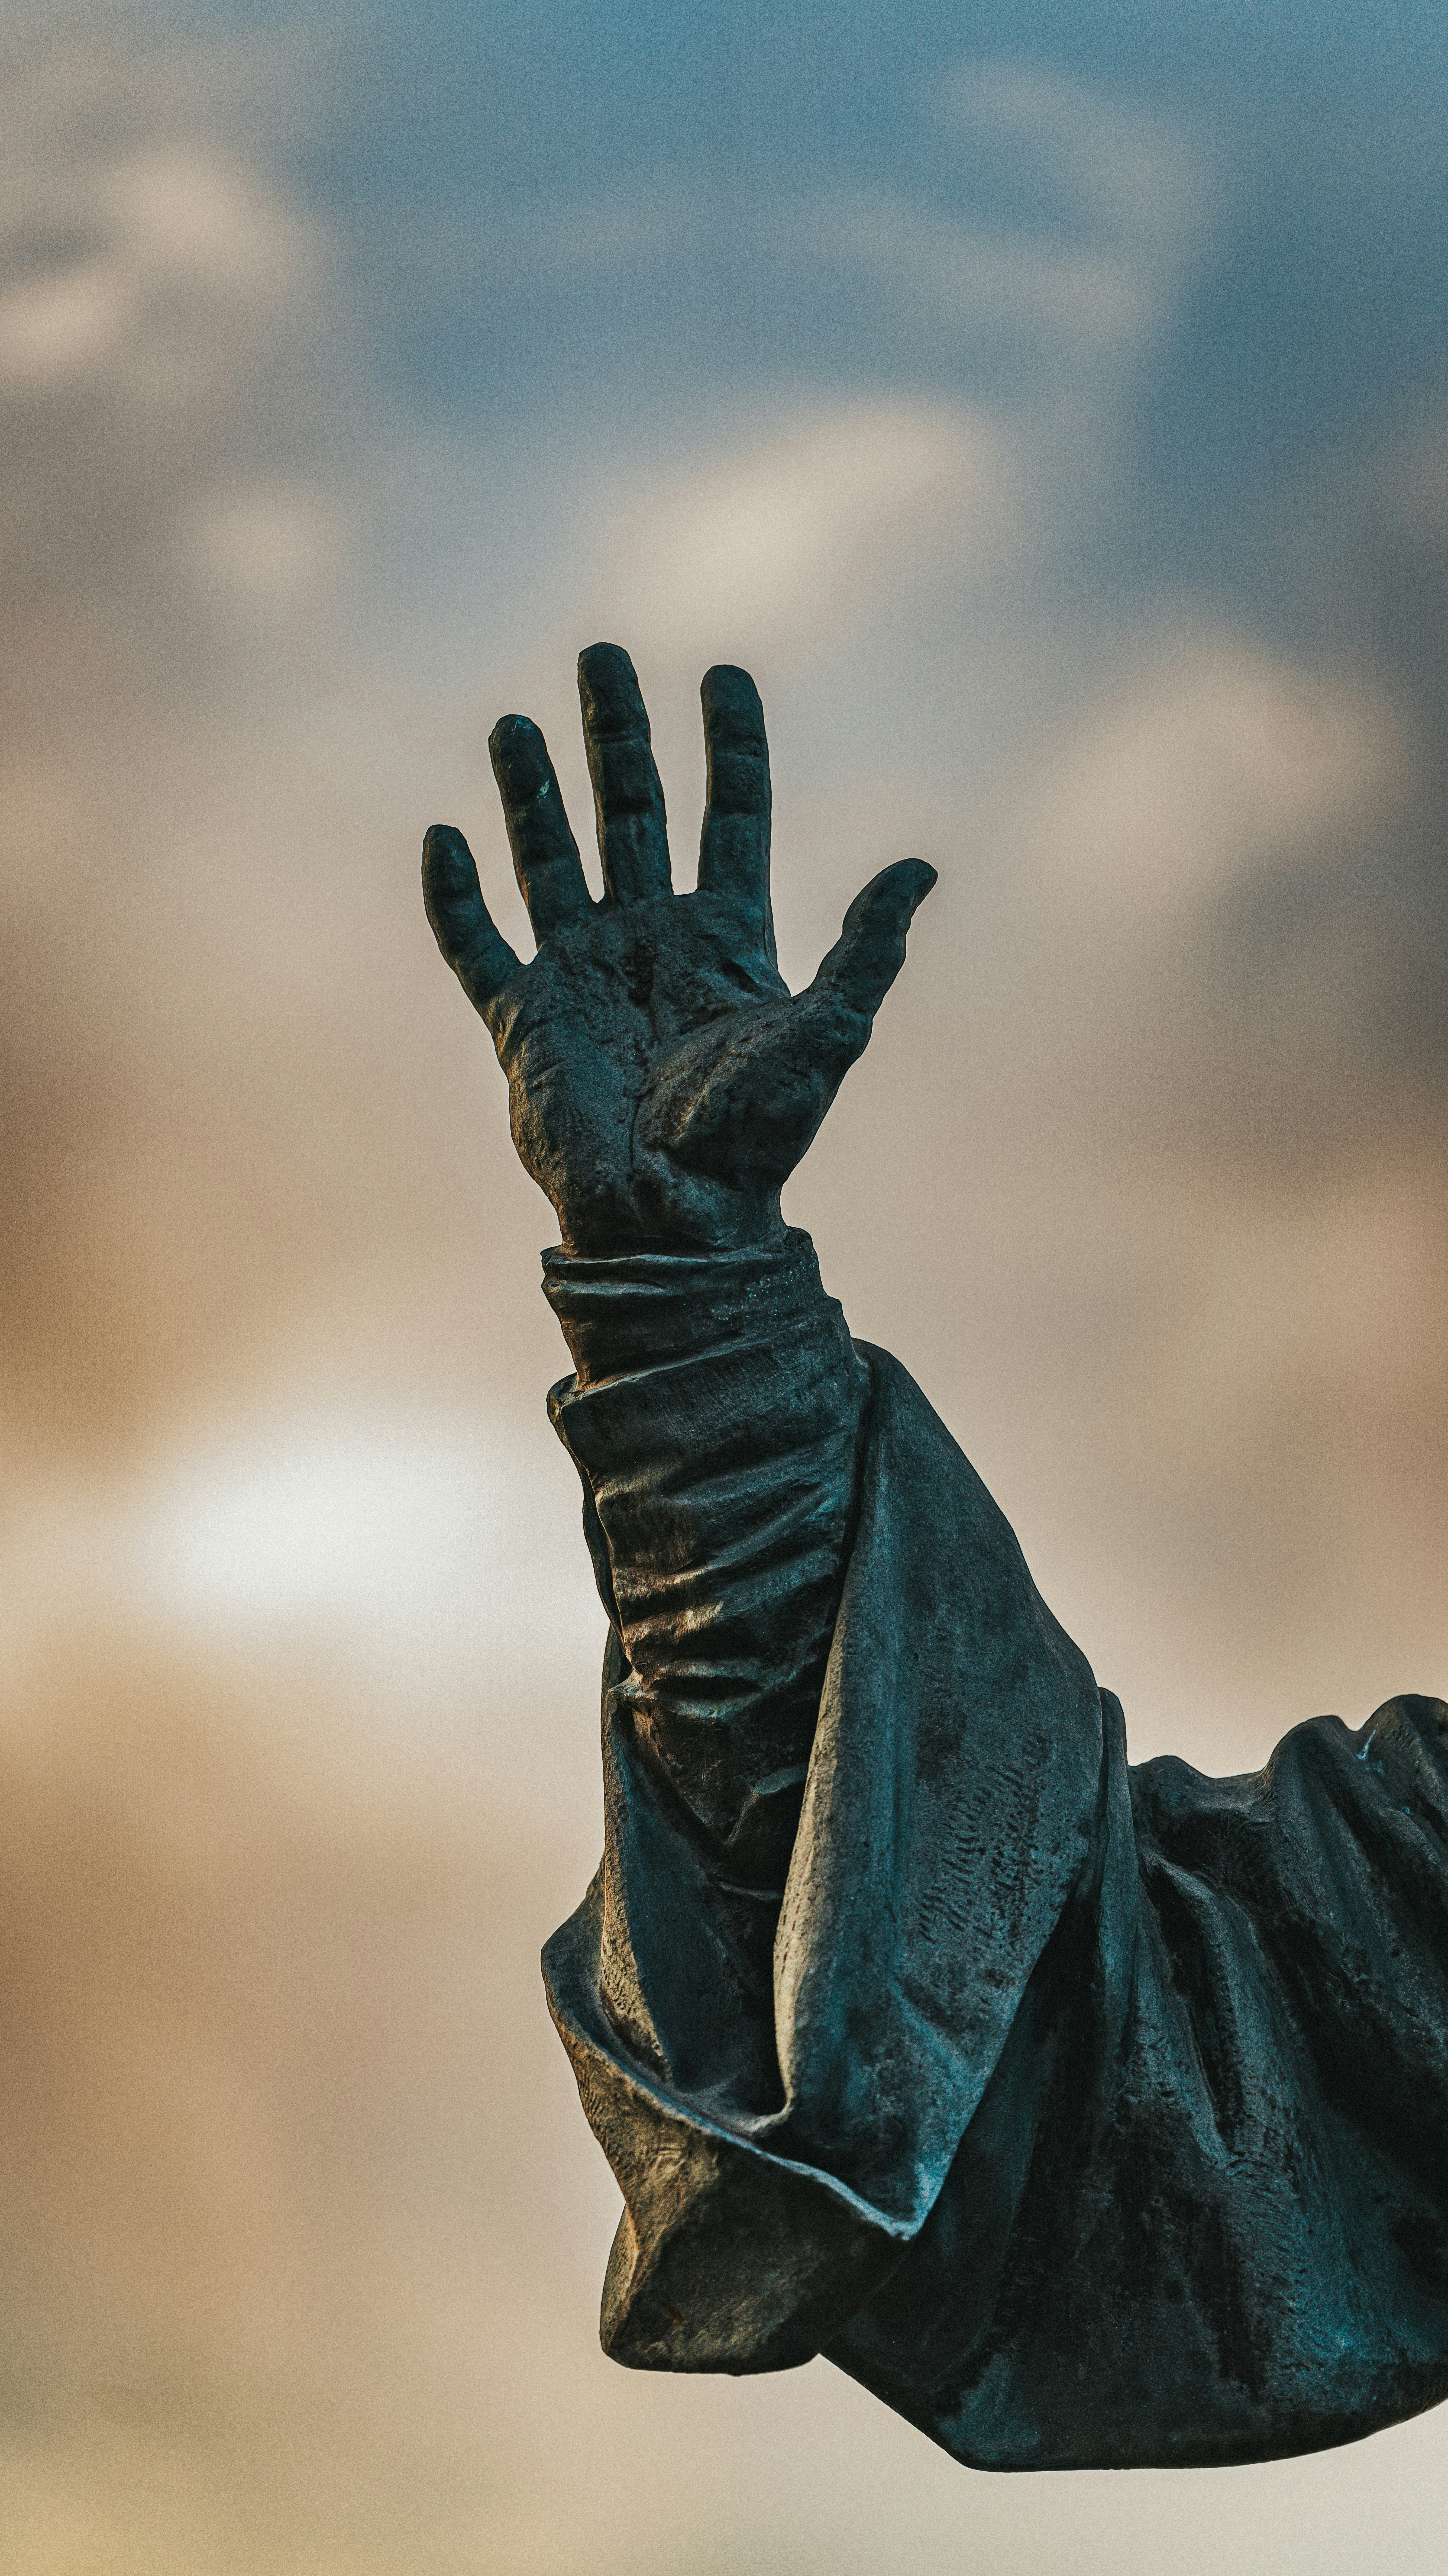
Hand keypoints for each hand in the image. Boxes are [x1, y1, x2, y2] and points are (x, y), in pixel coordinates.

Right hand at [422, 643, 935, 1256]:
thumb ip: (866, 952)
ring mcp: (580, 975)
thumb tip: (918, 869)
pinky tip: (444, 837)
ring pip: (550, 858)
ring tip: (515, 722)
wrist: (675, 1216)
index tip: (724, 675)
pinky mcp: (521, 1018)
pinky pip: (475, 943)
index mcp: (723, 940)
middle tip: (604, 655)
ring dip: (532, 791)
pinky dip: (455, 895)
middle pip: (634, 812)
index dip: (730, 746)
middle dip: (618, 735)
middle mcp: (650, 942)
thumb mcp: (829, 1035)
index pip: (730, 816)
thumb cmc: (754, 1139)